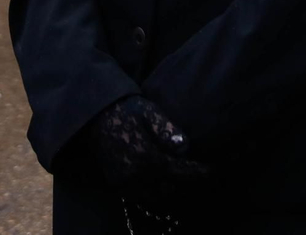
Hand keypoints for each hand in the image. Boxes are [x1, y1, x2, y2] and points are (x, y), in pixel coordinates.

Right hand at [80, 96, 208, 204]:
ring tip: (180, 178)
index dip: (197, 173)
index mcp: (146, 157)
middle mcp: (135, 175)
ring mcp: (124, 181)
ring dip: (169, 188)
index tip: (210, 170)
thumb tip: (185, 146)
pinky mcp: (116, 183)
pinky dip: (152, 191)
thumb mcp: (149, 111)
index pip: (178, 171)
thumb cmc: (126, 109)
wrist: (95, 116)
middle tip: (197, 173)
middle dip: (184, 182)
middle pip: (168, 187)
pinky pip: (139, 195)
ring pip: (154, 195)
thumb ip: (167, 129)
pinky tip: (160, 180)